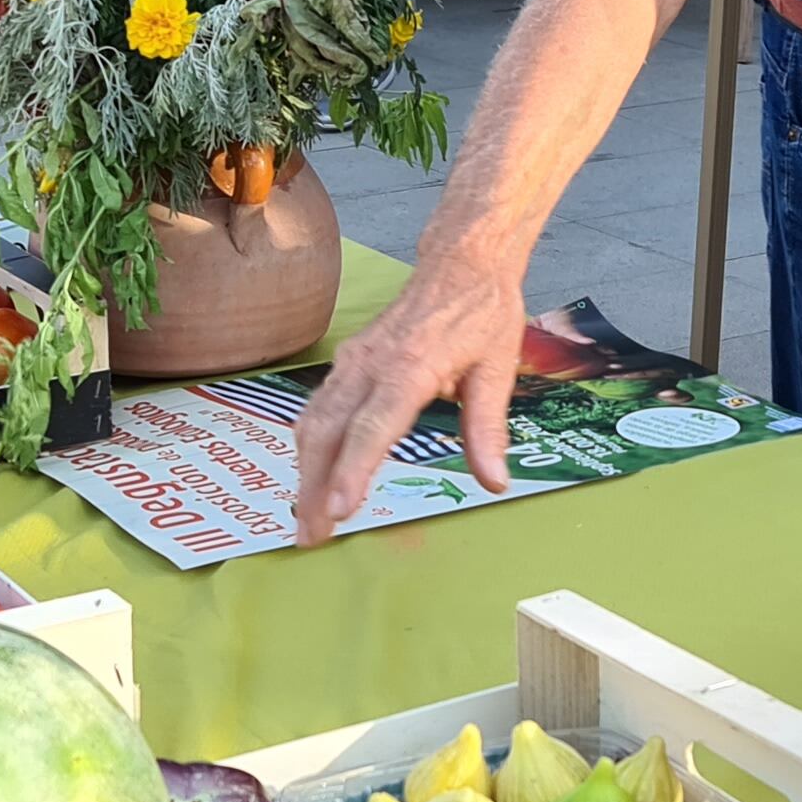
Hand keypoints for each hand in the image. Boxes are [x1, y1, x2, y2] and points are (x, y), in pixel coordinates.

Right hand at [292, 257, 524, 542]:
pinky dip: (309, 447)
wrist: (460, 263)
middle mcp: (371, 364)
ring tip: (306, 521)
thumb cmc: (482, 315)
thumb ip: (488, 429)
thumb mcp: (497, 370)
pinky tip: (310, 477)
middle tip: (310, 538)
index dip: (352, 472)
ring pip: (314, 423)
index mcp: (411, 367)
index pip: (372, 428)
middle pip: (330, 433)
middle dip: (314, 488)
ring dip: (305, 474)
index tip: (338, 510)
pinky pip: (317, 408)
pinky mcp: (347, 362)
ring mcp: (352, 361)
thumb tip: (495, 482)